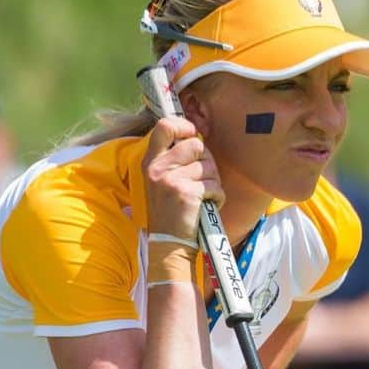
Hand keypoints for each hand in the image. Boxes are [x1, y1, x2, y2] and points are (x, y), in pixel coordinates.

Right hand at [142, 117, 222, 243]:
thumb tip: (196, 136)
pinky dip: (217, 197)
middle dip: (206, 162)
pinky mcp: (187, 193)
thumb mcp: (161, 181)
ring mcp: (171, 181)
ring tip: (202, 196)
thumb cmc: (170, 211)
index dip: (184, 126)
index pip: (164, 125)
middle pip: (196, 145)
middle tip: (201, 179)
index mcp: (151, 162)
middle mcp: (158, 168)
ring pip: (210, 166)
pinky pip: (215, 185)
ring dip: (213, 182)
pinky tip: (207, 206)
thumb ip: (173, 158)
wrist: (169, 243)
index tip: (191, 136)